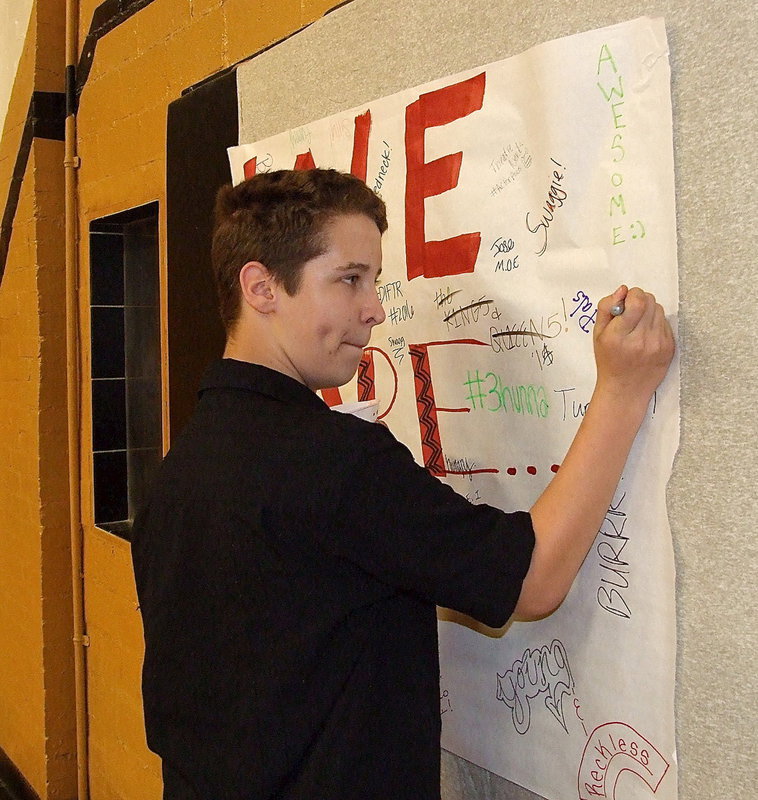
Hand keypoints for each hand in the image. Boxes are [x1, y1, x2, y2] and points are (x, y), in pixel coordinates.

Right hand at [593, 285, 674, 402]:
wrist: (625, 390)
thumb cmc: (608, 361)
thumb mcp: (597, 335)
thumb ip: (605, 308)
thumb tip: (622, 290)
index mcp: (619, 336)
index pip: (637, 302)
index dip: (632, 295)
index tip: (625, 301)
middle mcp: (641, 340)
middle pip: (650, 301)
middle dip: (640, 301)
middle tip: (631, 313)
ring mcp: (658, 345)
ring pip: (659, 310)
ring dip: (648, 311)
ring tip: (638, 326)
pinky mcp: (670, 348)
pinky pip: (665, 323)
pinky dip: (656, 324)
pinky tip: (646, 337)